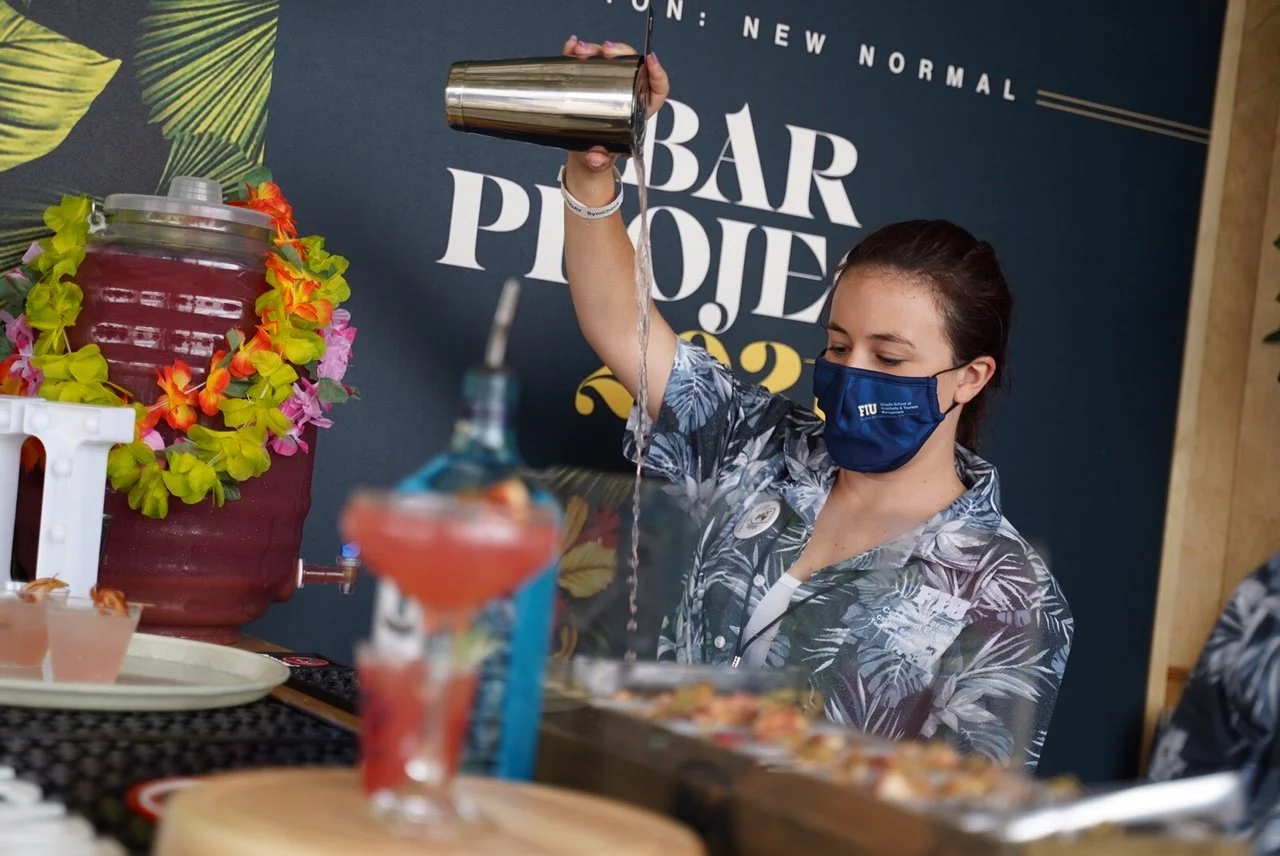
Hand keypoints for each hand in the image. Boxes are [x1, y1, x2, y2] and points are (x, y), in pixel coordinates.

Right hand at [561, 35, 668, 172]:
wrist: (584, 154)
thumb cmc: (602, 154)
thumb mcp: (603, 159)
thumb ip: (600, 160)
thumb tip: (595, 157)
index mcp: (639, 110)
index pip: (657, 89)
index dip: (658, 74)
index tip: (651, 61)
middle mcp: (626, 92)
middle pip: (629, 64)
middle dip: (619, 52)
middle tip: (605, 51)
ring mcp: (606, 82)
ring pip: (606, 58)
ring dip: (594, 50)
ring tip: (580, 51)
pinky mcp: (588, 79)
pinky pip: (585, 61)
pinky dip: (576, 52)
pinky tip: (571, 47)